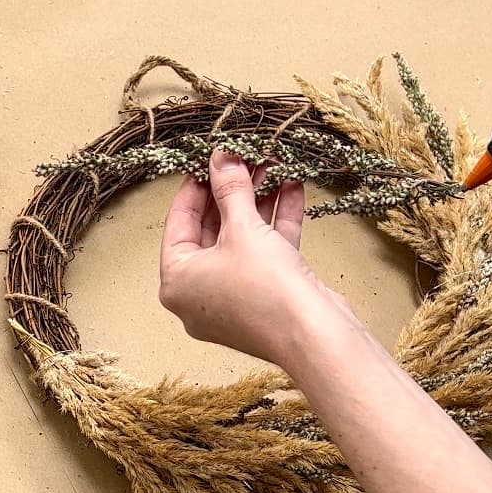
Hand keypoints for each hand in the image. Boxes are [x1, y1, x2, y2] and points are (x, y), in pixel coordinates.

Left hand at [159, 149, 351, 365]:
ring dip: (259, 201)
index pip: (178, 223)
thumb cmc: (265, 288)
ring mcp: (234, 298)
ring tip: (272, 164)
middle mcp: (200, 294)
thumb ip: (230, 188)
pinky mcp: (266, 297)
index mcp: (178, 282)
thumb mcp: (242, 227)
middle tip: (245, 158)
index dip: (195, 186)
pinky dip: (277, 223)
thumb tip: (221, 157)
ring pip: (242, 240)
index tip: (208, 160)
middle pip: (212, 230)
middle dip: (233, 190)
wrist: (314, 335)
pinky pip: (265, 253)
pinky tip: (292, 188)